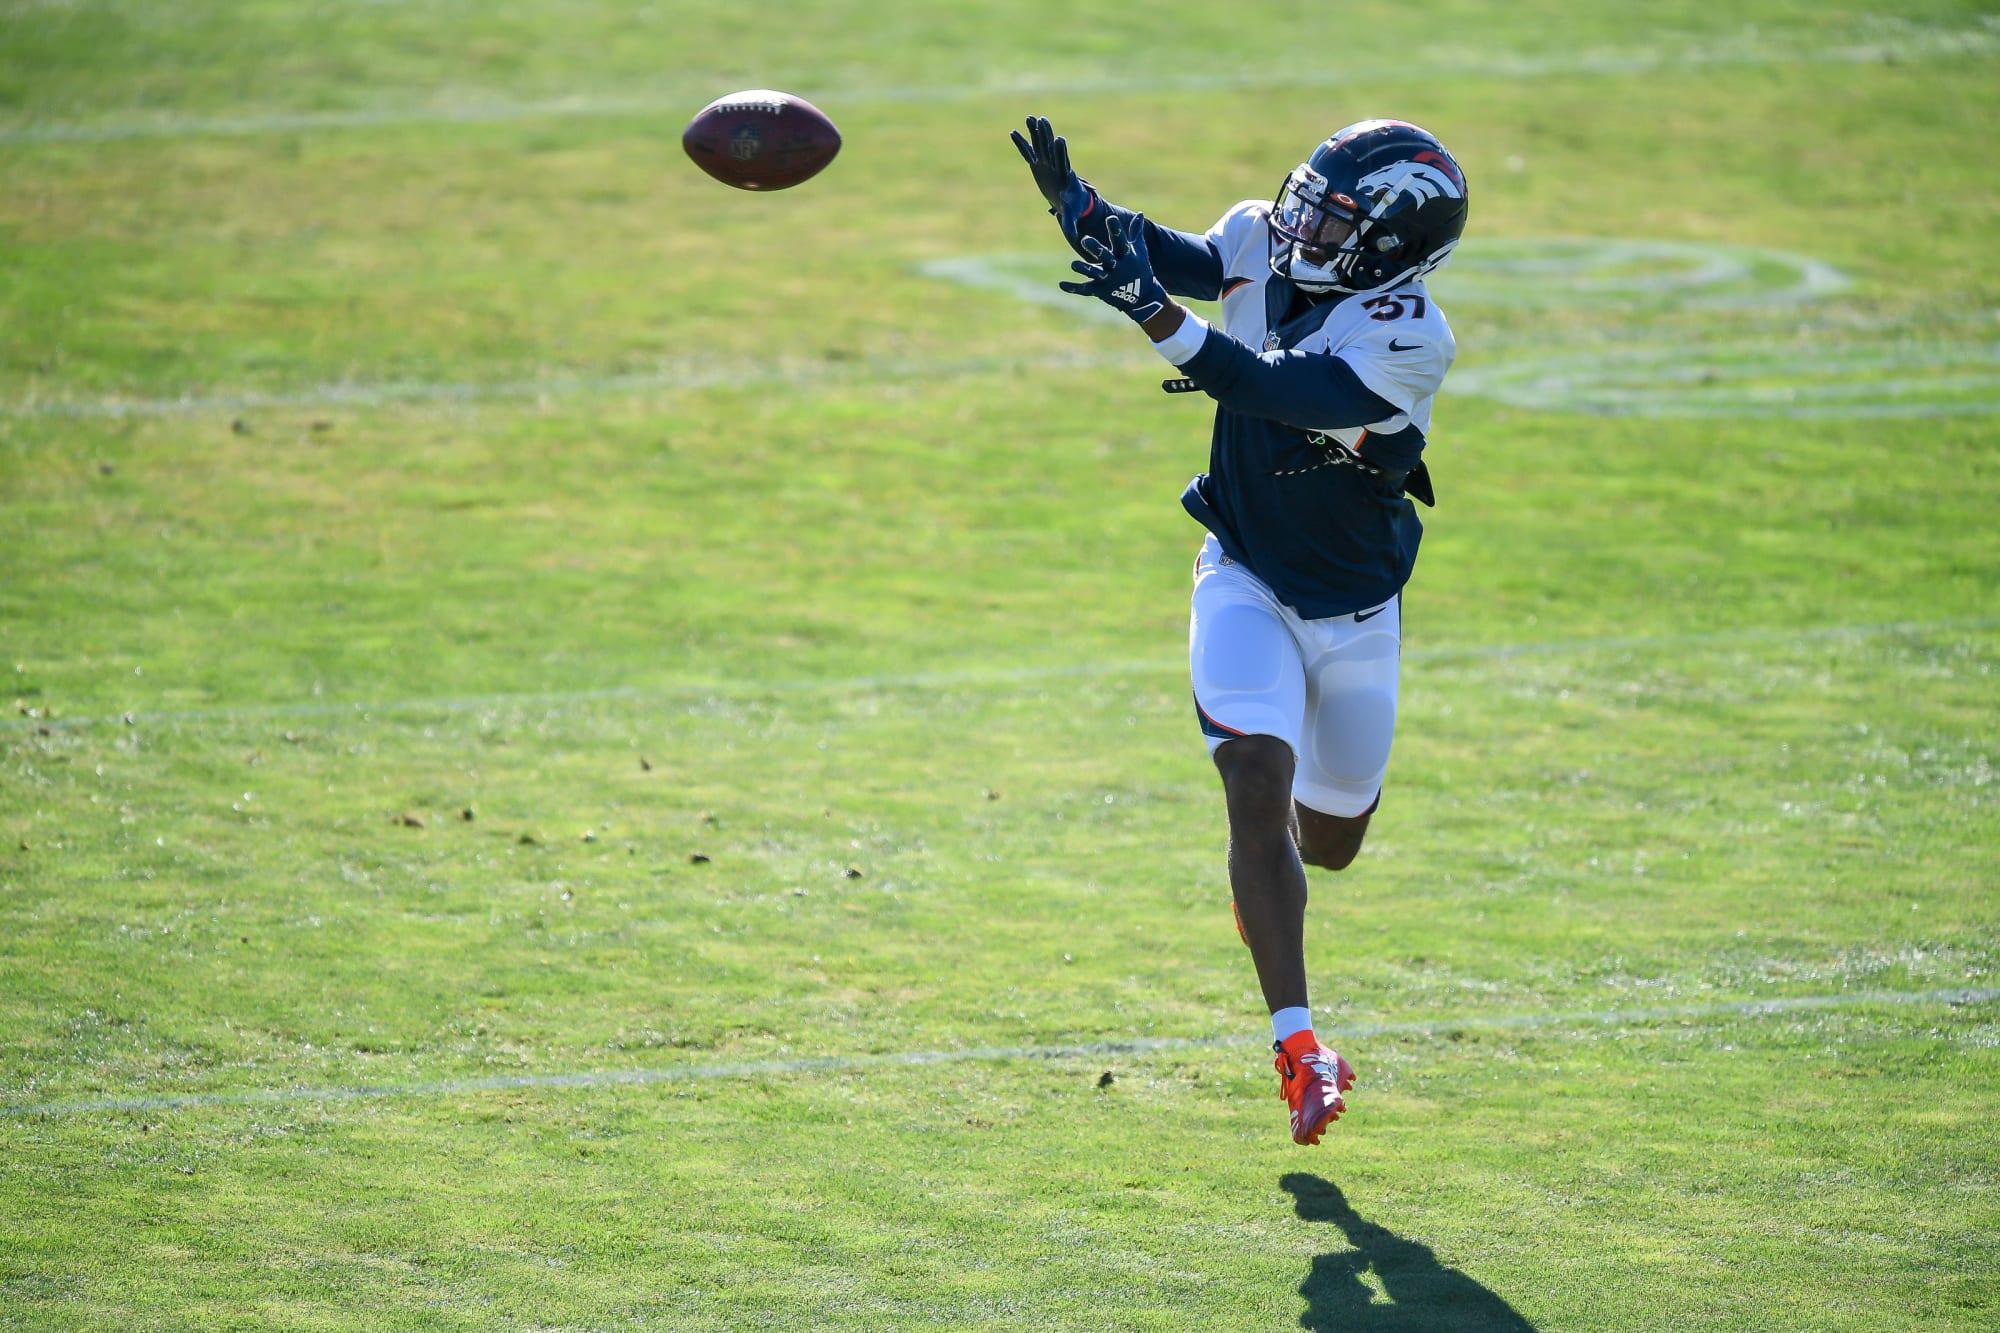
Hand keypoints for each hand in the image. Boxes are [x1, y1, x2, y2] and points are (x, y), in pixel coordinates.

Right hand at [1010, 115, 1096, 242]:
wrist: (1071, 200)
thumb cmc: (1075, 206)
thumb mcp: (1073, 214)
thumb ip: (1071, 223)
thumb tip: (1075, 236)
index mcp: (1065, 176)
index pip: (1063, 161)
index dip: (1061, 151)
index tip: (1059, 139)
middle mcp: (1055, 166)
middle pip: (1051, 148)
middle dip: (1046, 135)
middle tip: (1043, 120)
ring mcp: (1046, 163)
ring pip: (1040, 146)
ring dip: (1035, 132)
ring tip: (1030, 117)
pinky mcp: (1038, 165)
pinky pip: (1028, 153)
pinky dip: (1021, 143)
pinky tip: (1014, 132)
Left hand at [1058, 213, 1167, 324]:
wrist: (1142, 297)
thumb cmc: (1139, 268)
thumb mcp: (1139, 250)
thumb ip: (1136, 232)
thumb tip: (1140, 213)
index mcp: (1126, 255)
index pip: (1120, 240)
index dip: (1116, 230)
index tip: (1110, 218)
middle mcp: (1117, 266)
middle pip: (1105, 256)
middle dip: (1096, 249)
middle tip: (1085, 240)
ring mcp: (1108, 279)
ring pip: (1095, 273)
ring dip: (1084, 269)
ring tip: (1073, 264)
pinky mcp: (1100, 290)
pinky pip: (1085, 289)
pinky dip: (1073, 288)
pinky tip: (1061, 284)